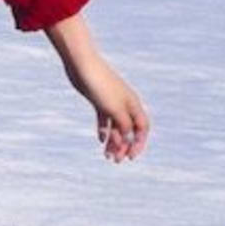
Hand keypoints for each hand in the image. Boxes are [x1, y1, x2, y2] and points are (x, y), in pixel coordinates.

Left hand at [50, 22, 147, 161]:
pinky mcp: (98, 100)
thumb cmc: (100, 85)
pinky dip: (104, 130)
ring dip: (113, 141)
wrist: (82, 65)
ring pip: (116, 126)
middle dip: (124, 146)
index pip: (142, 128)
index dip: (139, 143)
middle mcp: (125, 104)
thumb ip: (123, 125)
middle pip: (128, 129)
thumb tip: (127, 140)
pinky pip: (104, 119)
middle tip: (115, 160)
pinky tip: (101, 140)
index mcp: (133, 104)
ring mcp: (111, 102)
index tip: (130, 157)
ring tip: (106, 155)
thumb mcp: (114, 109)